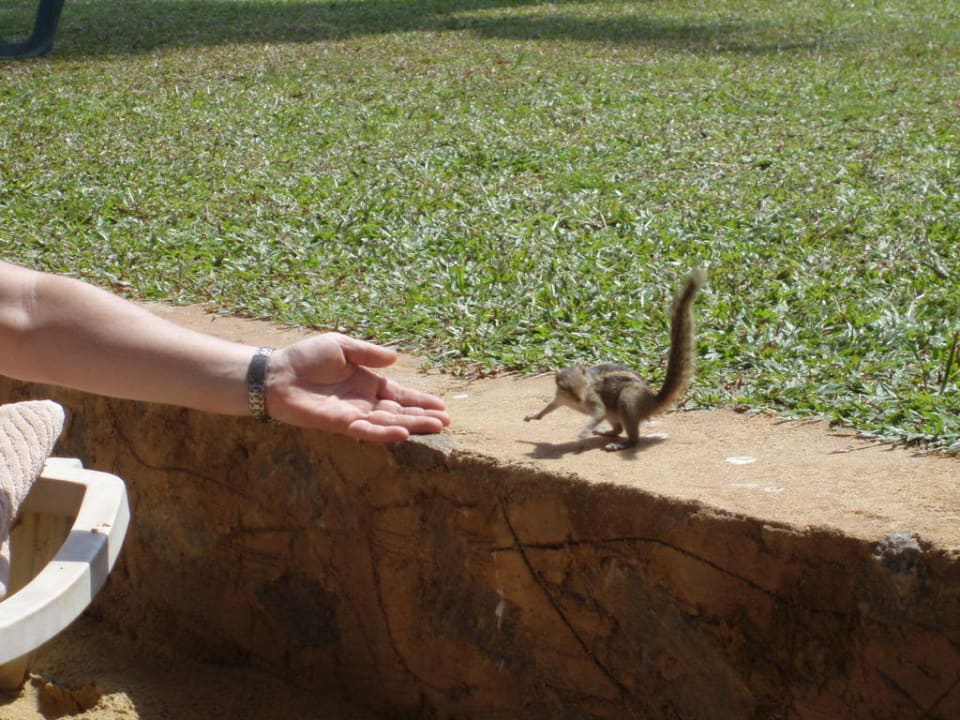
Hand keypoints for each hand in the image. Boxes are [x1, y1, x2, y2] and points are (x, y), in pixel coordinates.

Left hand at [265, 333, 449, 441]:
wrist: (275, 374)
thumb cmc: (306, 358)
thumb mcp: (342, 346)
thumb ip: (368, 353)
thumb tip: (395, 359)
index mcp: (368, 383)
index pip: (400, 395)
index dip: (421, 401)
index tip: (442, 407)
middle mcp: (364, 402)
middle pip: (400, 411)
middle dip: (423, 417)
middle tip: (447, 422)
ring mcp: (354, 414)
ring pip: (389, 422)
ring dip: (412, 425)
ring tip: (435, 427)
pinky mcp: (340, 424)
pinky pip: (366, 431)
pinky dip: (385, 433)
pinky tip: (403, 433)